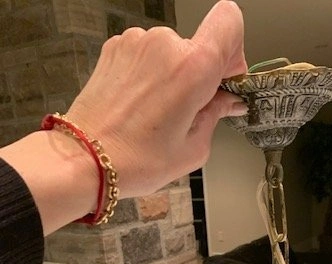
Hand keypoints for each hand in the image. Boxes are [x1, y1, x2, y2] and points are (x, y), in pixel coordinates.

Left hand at [66, 0, 246, 196]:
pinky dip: (149, 76)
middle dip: (201, 76)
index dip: (234, 50)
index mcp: (193, 67)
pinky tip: (140, 105)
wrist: (85, 158)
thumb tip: (228, 101)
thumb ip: (216, 115)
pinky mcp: (116, 47)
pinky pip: (146, 56)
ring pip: (171, 53)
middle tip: (189, 112)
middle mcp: (165, 45)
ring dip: (172, 77)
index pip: (230, 23)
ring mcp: (137, 42)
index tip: (226, 79)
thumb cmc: (135, 160)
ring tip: (158, 114)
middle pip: (199, 45)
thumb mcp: (193, 148)